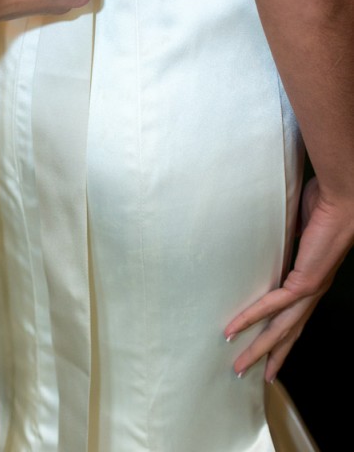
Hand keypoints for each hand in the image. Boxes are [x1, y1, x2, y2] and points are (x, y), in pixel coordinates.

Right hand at [225, 177, 353, 380]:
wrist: (342, 198)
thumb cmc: (325, 203)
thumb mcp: (299, 224)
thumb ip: (287, 234)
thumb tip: (271, 230)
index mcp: (313, 280)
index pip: (296, 316)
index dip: (284, 336)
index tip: (271, 353)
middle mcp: (314, 291)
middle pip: (290, 333)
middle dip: (272, 356)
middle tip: (256, 376)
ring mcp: (310, 290)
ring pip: (281, 329)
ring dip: (259, 350)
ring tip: (238, 366)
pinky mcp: (305, 283)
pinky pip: (272, 305)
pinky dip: (251, 318)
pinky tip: (233, 329)